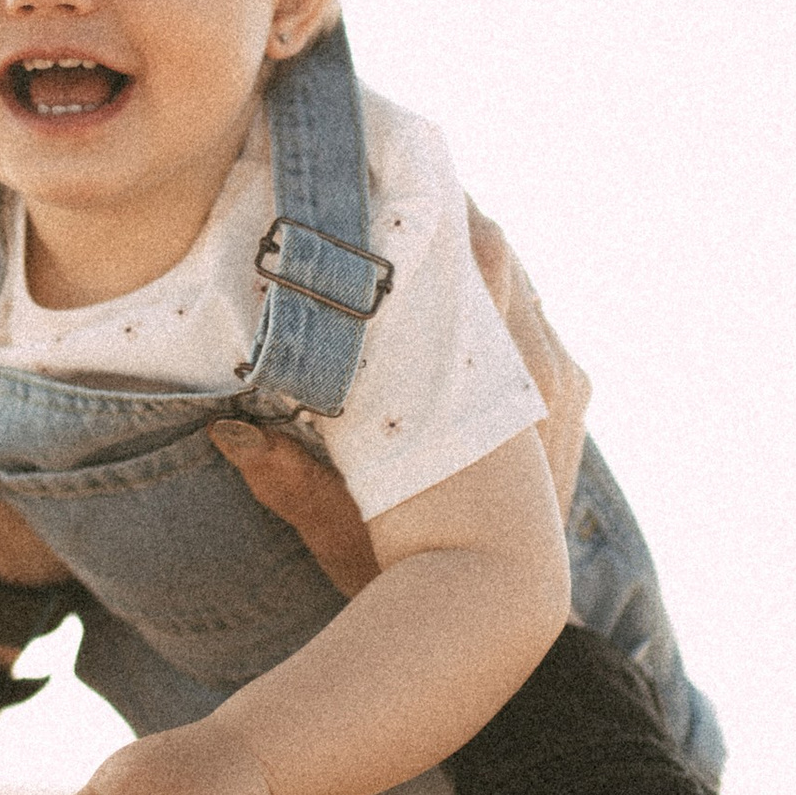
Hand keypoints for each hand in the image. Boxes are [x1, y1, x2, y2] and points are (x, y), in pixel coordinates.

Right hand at [206, 203, 590, 594]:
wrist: (502, 615)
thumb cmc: (415, 576)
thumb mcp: (342, 530)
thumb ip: (289, 480)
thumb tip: (227, 434)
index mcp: (489, 382)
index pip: (471, 262)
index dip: (427, 214)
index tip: (381, 179)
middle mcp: (540, 368)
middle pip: (496, 262)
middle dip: (442, 227)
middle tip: (385, 190)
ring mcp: (559, 382)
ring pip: (518, 290)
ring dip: (471, 263)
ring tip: (414, 230)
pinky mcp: (568, 402)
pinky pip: (536, 326)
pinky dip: (500, 301)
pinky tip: (457, 296)